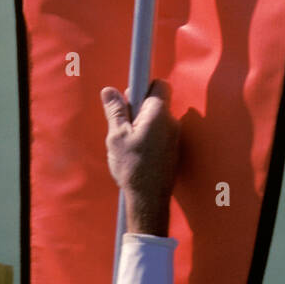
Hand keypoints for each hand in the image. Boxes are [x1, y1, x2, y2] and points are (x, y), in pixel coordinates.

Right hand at [101, 80, 178, 235]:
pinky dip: (149, 136)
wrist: (148, 198)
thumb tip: (110, 91)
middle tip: (123, 121)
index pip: (159, 84)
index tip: (130, 95)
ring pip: (158, 119)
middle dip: (140, 106)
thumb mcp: (116, 136)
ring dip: (144, 123)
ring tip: (129, 141)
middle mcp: (171, 122)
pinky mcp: (173, 148)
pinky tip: (138, 151)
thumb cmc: (133, 167)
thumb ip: (115, 111)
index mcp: (158, 114)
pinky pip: (161, 133)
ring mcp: (175, 136)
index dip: (144, 86)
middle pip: (157, 101)